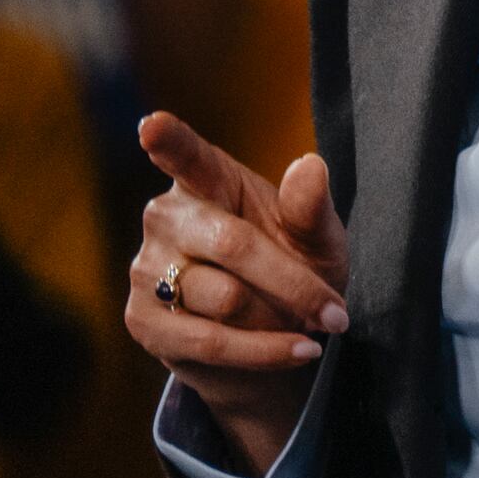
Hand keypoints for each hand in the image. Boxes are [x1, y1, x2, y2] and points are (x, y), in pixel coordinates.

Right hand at [125, 111, 348, 472]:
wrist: (276, 341)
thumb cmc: (296, 271)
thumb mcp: (318, 241)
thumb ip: (311, 208)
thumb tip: (310, 165)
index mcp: (208, 181)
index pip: (189, 157)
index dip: (170, 141)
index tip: (153, 125)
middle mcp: (167, 216)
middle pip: (234, 245)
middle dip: (294, 284)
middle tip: (337, 314)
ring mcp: (146, 268)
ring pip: (227, 300)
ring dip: (278, 320)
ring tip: (298, 325)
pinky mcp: (141, 320)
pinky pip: (211, 341)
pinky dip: (264, 352)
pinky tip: (294, 352)